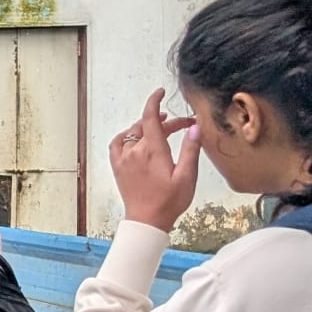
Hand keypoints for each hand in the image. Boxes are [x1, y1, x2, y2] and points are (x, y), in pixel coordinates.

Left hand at [109, 90, 200, 231]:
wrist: (146, 220)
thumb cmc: (169, 201)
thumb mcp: (187, 176)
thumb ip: (190, 150)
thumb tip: (194, 128)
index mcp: (152, 151)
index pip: (150, 117)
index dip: (154, 101)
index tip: (160, 91)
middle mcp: (134, 151)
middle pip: (147, 125)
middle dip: (165, 121)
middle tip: (183, 125)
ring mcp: (123, 159)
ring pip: (133, 133)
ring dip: (147, 127)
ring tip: (163, 129)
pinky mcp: (117, 167)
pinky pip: (117, 144)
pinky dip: (127, 136)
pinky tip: (136, 138)